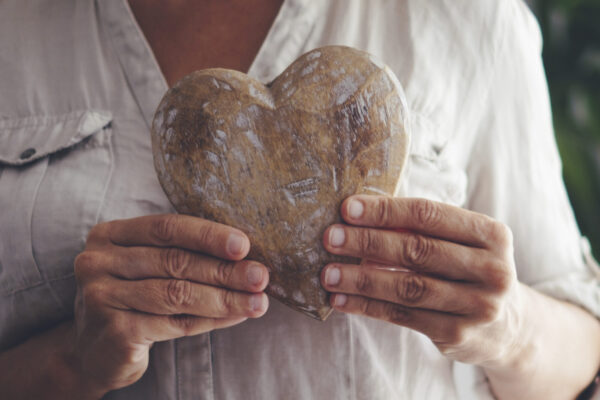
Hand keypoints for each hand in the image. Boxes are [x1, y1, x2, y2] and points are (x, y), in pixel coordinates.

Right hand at [71, 214, 268, 395]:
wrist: (96, 351)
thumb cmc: (134, 299)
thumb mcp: (147, 268)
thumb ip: (182, 254)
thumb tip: (244, 255)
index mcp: (110, 235)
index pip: (166, 227)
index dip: (208, 235)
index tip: (244, 245)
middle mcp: (98, 262)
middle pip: (175, 261)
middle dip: (225, 270)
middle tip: (260, 276)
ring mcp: (102, 298)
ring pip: (178, 294)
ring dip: (225, 298)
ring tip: (258, 302)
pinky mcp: (115, 332)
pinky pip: (175, 324)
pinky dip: (211, 320)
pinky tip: (236, 317)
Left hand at [321, 195, 523, 367]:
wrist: (510, 327)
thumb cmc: (470, 271)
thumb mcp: (461, 243)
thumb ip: (421, 229)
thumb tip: (359, 217)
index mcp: (491, 234)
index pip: (429, 214)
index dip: (385, 210)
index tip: (348, 208)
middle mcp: (491, 269)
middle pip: (417, 250)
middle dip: (367, 242)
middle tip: (331, 238)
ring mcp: (478, 305)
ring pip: (407, 287)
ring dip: (361, 279)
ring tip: (328, 273)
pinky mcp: (458, 334)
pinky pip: (402, 316)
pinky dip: (367, 307)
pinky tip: (341, 300)